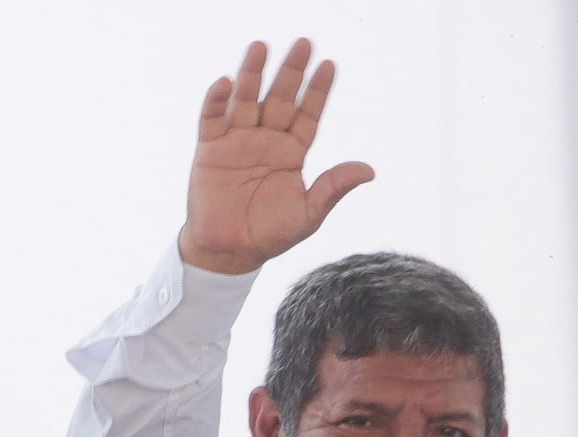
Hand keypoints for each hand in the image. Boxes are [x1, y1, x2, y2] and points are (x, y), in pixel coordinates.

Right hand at [180, 38, 374, 274]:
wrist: (228, 252)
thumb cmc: (270, 235)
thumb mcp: (307, 215)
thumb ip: (333, 188)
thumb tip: (368, 170)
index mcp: (291, 152)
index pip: (307, 114)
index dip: (317, 91)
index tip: (329, 65)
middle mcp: (266, 140)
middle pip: (280, 98)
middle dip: (291, 72)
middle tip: (303, 43)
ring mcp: (237, 142)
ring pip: (246, 100)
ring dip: (252, 74)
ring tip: (261, 47)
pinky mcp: (209, 150)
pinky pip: (212, 119)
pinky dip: (216, 101)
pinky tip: (225, 82)